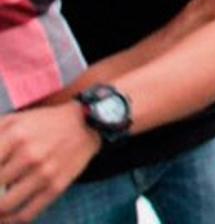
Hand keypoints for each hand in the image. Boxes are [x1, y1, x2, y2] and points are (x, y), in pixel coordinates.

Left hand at [0, 103, 100, 222]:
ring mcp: (44, 172)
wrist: (88, 123)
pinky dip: (12, 221)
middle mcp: (29, 155)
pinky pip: (28, 213)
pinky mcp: (57, 186)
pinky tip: (5, 219)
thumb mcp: (14, 120)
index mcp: (14, 135)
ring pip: (5, 205)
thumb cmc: (44, 122)